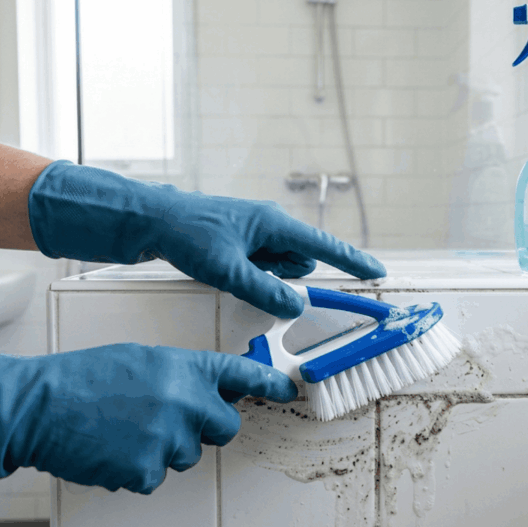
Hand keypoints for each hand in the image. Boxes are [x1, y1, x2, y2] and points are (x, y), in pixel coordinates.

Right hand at [0, 345, 296, 510]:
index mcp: (183, 368)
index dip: (269, 385)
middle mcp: (184, 401)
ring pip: (187, 455)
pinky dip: (137, 468)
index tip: (287, 389)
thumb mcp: (140, 359)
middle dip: (207, 428)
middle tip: (171, 420)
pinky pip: (156, 476)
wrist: (38, 406)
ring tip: (125, 429)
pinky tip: (112, 448)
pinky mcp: (147, 470)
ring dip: (164, 448)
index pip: (241, 375)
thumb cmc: (83, 378)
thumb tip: (201, 392)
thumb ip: (179, 375)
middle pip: (225, 428)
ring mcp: (168, 438)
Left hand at [27, 161, 385, 317]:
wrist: (150, 220)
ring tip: (228, 271)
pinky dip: (251, 276)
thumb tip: (295, 306)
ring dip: (265, 279)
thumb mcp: (227, 270)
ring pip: (278, 267)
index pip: (324, 246)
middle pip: (298, 261)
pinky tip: (223, 270)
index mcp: (274, 223)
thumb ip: (265, 290)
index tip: (377, 272)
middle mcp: (270, 225)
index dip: (352, 261)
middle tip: (250, 279)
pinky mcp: (240, 243)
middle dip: (285, 278)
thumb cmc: (189, 235)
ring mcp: (255, 234)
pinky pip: (260, 266)